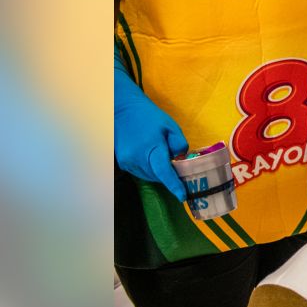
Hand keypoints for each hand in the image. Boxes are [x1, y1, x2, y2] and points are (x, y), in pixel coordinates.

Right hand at [115, 69, 188, 200]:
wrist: (123, 110)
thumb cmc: (150, 117)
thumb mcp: (171, 127)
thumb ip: (179, 145)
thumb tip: (181, 161)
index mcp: (151, 148)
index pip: (164, 172)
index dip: (174, 185)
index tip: (183, 196)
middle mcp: (136, 159)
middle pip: (158, 176)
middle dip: (170, 176)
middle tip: (180, 168)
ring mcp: (127, 162)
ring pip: (149, 176)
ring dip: (159, 173)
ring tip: (164, 159)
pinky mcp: (122, 163)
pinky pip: (141, 173)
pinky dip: (150, 170)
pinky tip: (153, 159)